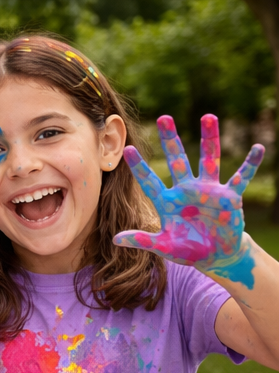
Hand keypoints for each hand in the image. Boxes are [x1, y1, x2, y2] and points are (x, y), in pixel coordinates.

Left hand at [115, 114, 263, 288]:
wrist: (214, 255)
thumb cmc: (187, 249)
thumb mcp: (163, 246)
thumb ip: (142, 240)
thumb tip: (114, 239)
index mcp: (168, 201)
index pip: (149, 181)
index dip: (139, 167)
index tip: (127, 149)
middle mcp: (187, 190)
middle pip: (178, 160)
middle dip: (171, 140)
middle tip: (164, 118)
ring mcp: (209, 191)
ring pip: (209, 160)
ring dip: (209, 139)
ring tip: (208, 116)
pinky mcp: (230, 197)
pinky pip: (241, 178)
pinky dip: (250, 164)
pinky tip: (258, 148)